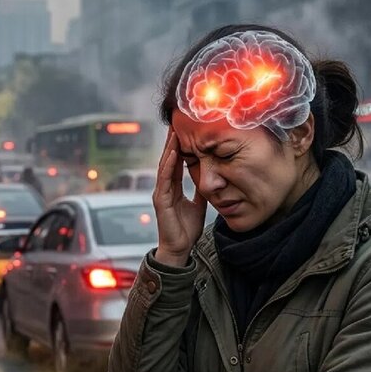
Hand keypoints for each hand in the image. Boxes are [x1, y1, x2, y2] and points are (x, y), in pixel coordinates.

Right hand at [153, 129, 206, 266]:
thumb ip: (200, 191)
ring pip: (165, 166)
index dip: (180, 147)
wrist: (180, 249)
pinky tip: (172, 153)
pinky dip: (168, 165)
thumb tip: (209, 178)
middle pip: (168, 160)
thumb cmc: (186, 229)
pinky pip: (164, 179)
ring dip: (169, 148)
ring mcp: (161, 193)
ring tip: (174, 132)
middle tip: (177, 123)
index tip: (185, 131)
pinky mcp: (161, 200)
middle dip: (172, 142)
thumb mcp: (199, 205)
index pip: (176, 162)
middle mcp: (165, 188)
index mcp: (173, 188)